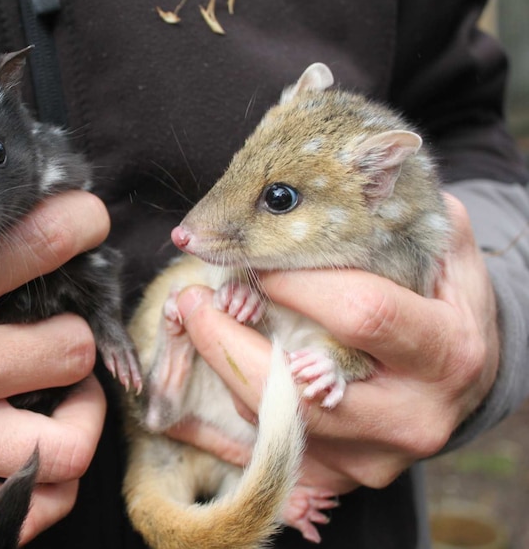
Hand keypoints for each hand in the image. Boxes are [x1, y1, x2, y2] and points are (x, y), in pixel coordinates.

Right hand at [0, 191, 107, 541]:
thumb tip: (15, 178)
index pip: (49, 240)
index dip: (82, 223)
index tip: (81, 227)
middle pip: (71, 348)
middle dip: (75, 329)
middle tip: (58, 324)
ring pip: (67, 442)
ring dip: (82, 413)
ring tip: (66, 393)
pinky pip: (22, 514)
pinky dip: (51, 488)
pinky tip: (39, 449)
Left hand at [167, 194, 497, 492]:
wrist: (460, 387)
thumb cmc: (447, 313)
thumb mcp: (450, 262)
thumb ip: (415, 221)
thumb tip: (363, 175)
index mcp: (445, 352)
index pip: (359, 312)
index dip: (297, 282)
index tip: (255, 262)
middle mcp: (410, 415)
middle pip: (299, 385)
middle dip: (229, 338)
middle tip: (191, 300)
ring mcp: (372, 455)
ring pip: (272, 417)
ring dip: (225, 368)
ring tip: (202, 325)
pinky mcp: (338, 476)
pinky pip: (264, 449)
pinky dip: (229, 411)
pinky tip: (211, 375)